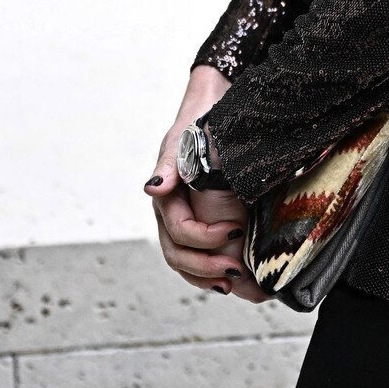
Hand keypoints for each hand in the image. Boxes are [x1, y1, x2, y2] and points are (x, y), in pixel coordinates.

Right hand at [145, 66, 272, 302]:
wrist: (209, 104)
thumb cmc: (195, 120)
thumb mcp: (183, 138)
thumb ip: (169, 165)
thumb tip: (152, 189)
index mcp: (165, 195)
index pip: (179, 231)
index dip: (205, 240)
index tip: (234, 231)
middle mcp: (169, 211)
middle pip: (177, 254)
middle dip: (205, 267)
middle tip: (236, 272)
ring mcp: (181, 216)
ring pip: (183, 259)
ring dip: (205, 275)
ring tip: (232, 283)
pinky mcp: (197, 216)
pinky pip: (195, 252)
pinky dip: (208, 267)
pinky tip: (228, 274)